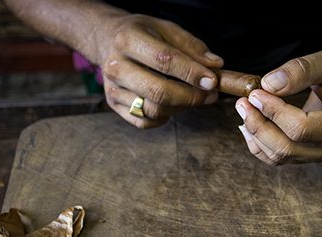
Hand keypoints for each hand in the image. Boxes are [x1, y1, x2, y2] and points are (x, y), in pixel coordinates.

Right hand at [99, 14, 223, 127]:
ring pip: (153, 110)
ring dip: (181, 108)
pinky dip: (164, 117)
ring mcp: (112, 88)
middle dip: (191, 97)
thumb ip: (192, 47)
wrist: (107, 40)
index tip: (212, 82)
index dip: (192, 73)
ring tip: (194, 97)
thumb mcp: (166, 29)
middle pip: (158, 91)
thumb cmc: (143, 35)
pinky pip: (145, 121)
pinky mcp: (113, 104)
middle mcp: (116, 66)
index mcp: (128, 40)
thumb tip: (215, 66)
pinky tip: (172, 105)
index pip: (165, 60)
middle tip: (211, 95)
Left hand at [235, 49, 321, 164]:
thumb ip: (302, 69)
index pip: (302, 129)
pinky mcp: (310, 156)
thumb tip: (268, 84)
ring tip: (244, 109)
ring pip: (280, 157)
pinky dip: (259, 144)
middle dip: (260, 125)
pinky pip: (278, 159)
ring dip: (256, 135)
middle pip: (288, 148)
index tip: (257, 92)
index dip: (274, 112)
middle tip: (243, 101)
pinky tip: (249, 125)